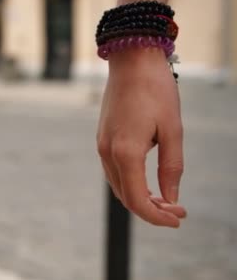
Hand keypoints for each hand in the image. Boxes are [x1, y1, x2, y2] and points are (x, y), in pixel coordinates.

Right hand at [97, 47, 186, 226]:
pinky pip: (114, 170)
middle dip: (151, 209)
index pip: (137, 199)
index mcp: (126, 152)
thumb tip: (171, 197)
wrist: (131, 60)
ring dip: (139, 196)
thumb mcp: (173, 129)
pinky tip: (148, 179)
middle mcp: (107, 152)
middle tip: (177, 210)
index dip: (157, 216)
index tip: (178, 219)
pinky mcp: (102, 138)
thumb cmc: (155, 90)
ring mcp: (101, 145)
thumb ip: (171, 167)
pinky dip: (130, 182)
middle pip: (125, 196)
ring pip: (118, 185)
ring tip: (165, 198)